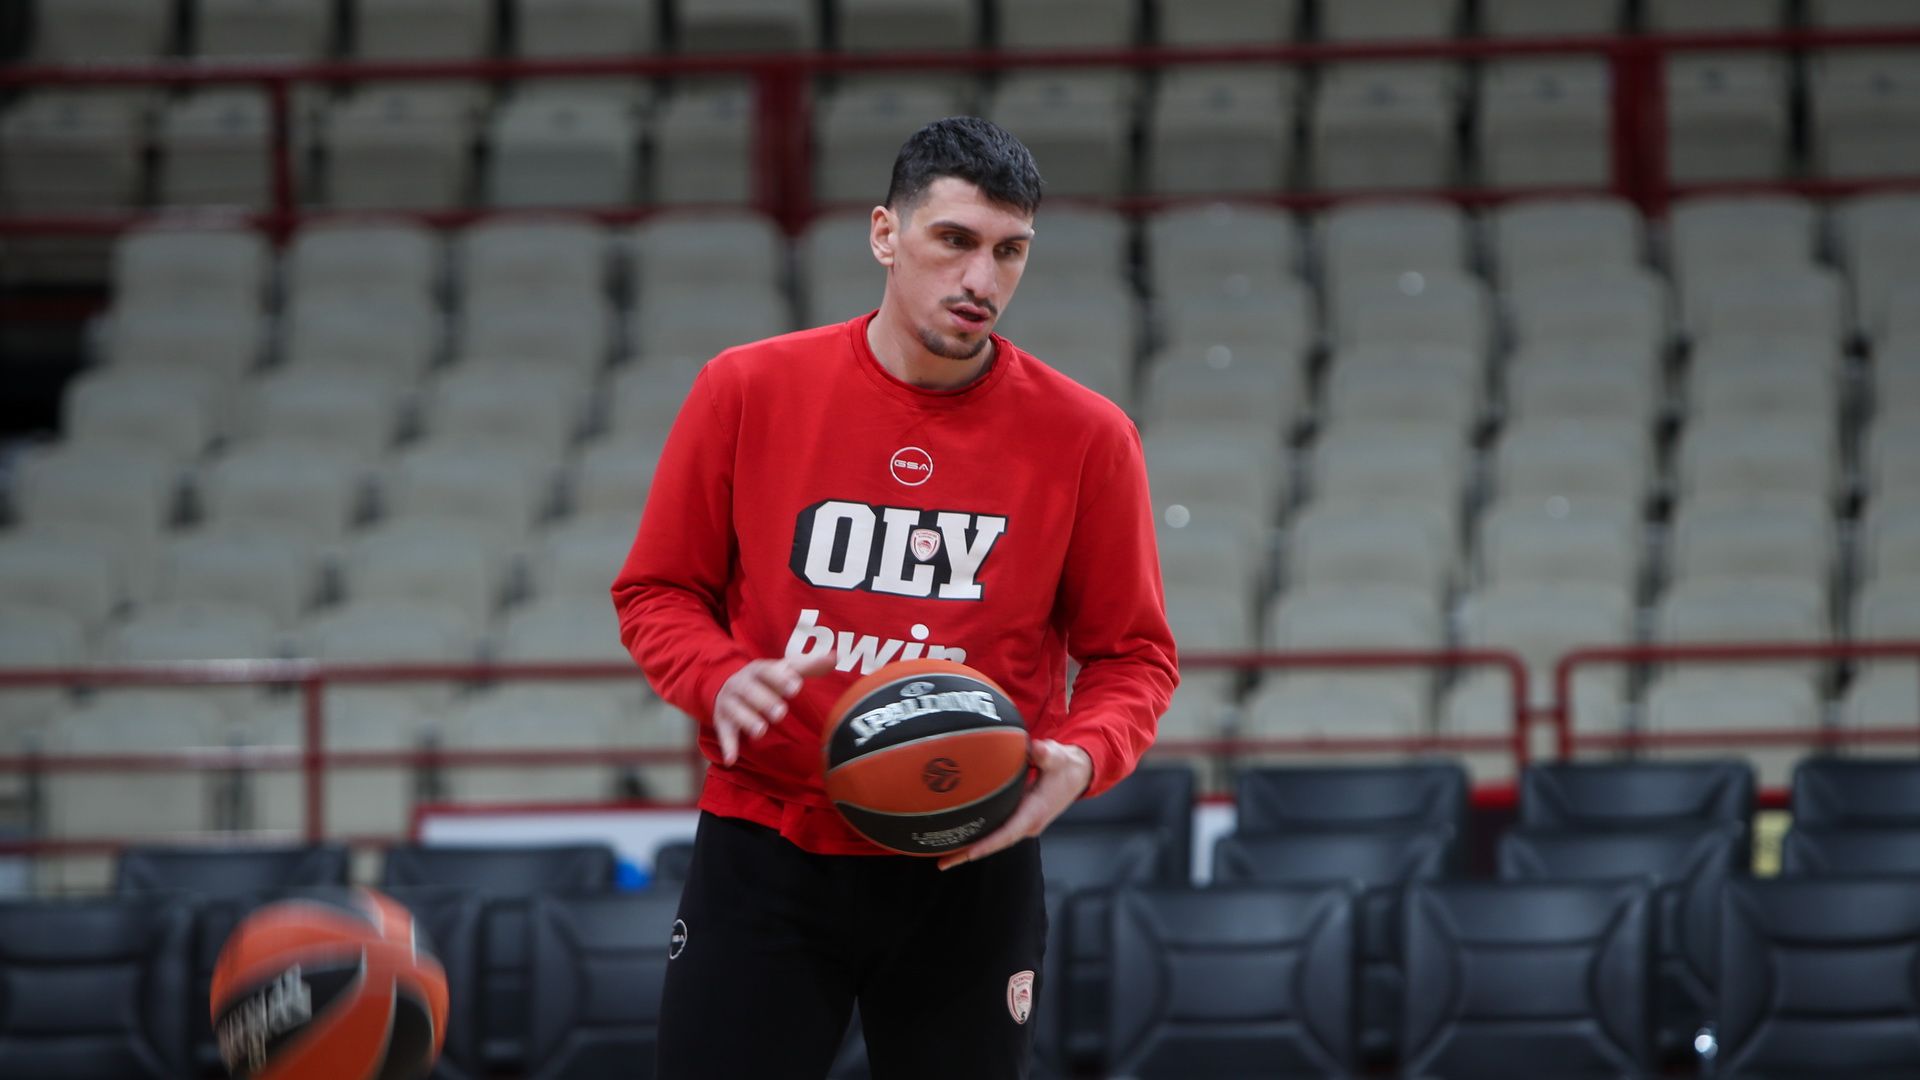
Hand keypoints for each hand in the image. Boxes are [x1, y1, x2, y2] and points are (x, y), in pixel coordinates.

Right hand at [711, 651, 835, 765]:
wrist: (726, 685)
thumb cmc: (765, 680)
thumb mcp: (783, 670)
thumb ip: (809, 665)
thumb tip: (836, 656)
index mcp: (758, 670)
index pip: (768, 671)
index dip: (780, 679)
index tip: (796, 687)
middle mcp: (740, 684)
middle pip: (750, 691)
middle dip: (765, 701)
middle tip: (781, 712)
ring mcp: (730, 703)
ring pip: (736, 711)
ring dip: (747, 720)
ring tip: (761, 730)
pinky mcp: (722, 722)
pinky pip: (724, 734)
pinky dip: (727, 746)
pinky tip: (731, 759)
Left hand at [937, 738, 1091, 869]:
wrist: (1076, 775)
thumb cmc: (1064, 766)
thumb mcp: (1057, 757)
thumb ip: (1046, 753)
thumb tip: (1036, 749)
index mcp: (1034, 813)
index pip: (1008, 833)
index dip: (988, 844)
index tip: (968, 853)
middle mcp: (1027, 824)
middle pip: (995, 843)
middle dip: (970, 853)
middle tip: (942, 862)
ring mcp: (1022, 824)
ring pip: (994, 841)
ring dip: (970, 850)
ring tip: (943, 859)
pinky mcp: (1017, 820)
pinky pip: (995, 833)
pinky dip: (978, 840)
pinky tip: (957, 842)